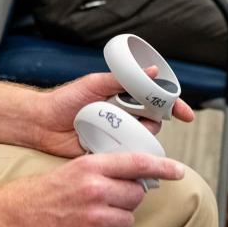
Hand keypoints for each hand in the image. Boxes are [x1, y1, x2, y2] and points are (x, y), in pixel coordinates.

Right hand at [0, 153, 186, 226]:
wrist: (4, 220)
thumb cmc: (32, 195)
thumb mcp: (66, 172)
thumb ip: (96, 172)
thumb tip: (125, 178)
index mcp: (88, 167)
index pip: (136, 163)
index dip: (162, 166)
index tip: (177, 170)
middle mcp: (94, 191)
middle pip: (135, 195)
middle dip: (126, 198)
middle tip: (107, 199)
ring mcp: (93, 219)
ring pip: (125, 219)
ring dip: (113, 220)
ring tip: (88, 217)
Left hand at [32, 70, 193, 158]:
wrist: (42, 123)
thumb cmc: (65, 100)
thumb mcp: (95, 83)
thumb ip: (122, 78)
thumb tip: (152, 71)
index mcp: (123, 97)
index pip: (155, 100)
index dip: (173, 106)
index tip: (185, 114)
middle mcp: (124, 116)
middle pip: (154, 120)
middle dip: (154, 120)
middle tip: (138, 117)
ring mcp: (118, 135)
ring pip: (143, 139)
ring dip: (137, 135)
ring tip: (116, 128)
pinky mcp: (109, 152)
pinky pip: (127, 155)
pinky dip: (127, 153)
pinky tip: (116, 147)